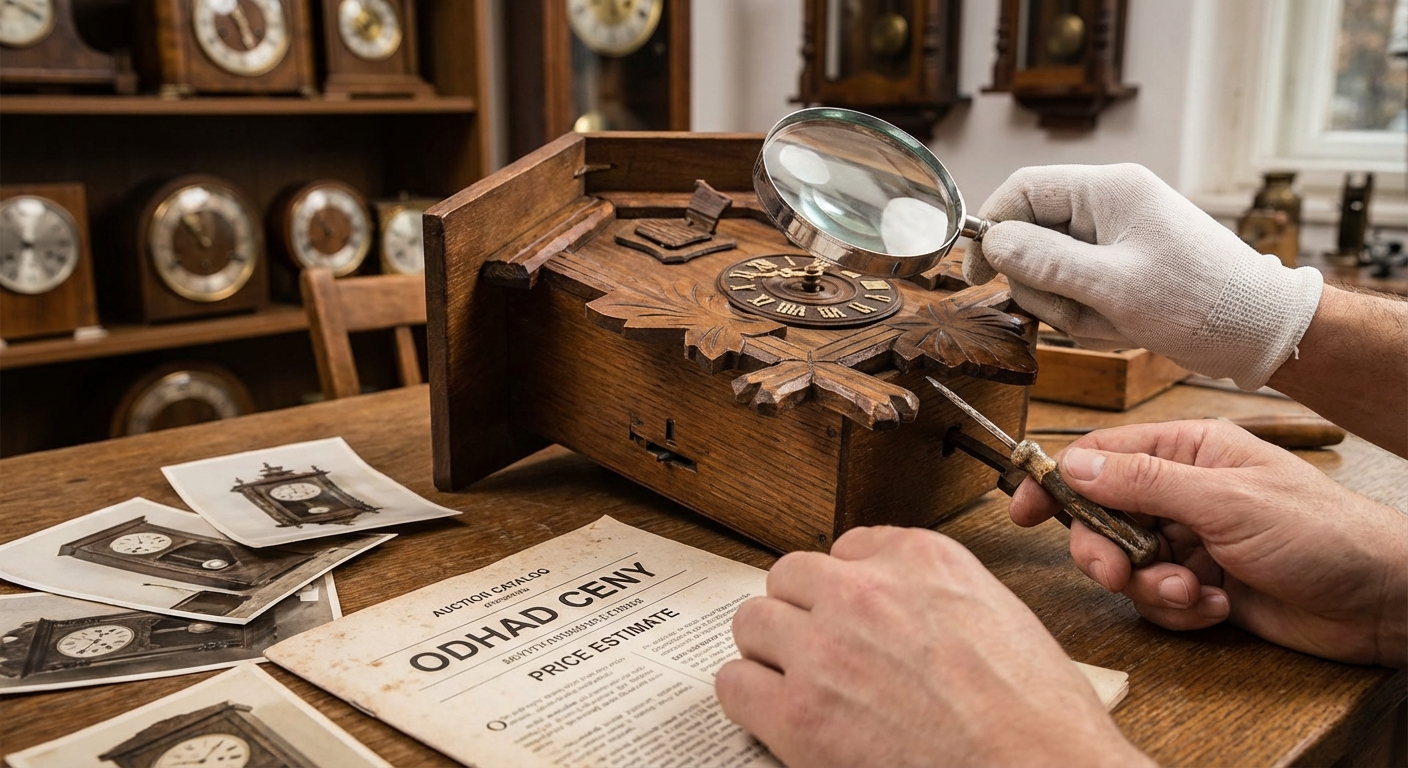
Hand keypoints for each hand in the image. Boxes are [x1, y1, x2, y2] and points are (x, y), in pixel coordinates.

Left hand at [716, 526, 1151, 767]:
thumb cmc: (1042, 721)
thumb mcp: (1003, 619)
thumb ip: (938, 599)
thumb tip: (907, 615)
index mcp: (922, 560)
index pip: (849, 547)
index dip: (848, 588)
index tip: (852, 613)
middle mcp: (865, 591)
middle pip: (790, 577)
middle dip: (802, 611)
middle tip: (819, 649)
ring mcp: (825, 649)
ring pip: (753, 621)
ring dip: (770, 650)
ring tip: (797, 683)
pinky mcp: (798, 713)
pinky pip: (735, 685)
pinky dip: (751, 700)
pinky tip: (778, 718)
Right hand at [963, 164, 1322, 389]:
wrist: (1260, 331)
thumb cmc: (1200, 303)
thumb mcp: (1113, 287)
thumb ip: (1046, 262)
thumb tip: (992, 242)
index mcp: (1109, 190)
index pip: (1021, 190)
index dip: (991, 229)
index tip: (977, 275)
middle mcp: (1109, 204)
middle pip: (1032, 235)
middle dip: (1042, 284)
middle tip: (1073, 312)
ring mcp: (1116, 235)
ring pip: (1050, 269)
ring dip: (1067, 306)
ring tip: (1107, 323)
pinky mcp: (1122, 264)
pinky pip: (1076, 287)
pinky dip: (1086, 314)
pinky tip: (1118, 326)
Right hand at [1010, 420, 1407, 667]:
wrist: (1382, 601)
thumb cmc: (1323, 534)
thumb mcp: (1227, 501)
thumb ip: (1144, 483)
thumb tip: (1074, 466)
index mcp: (1188, 453)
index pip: (1100, 458)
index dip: (1057, 483)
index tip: (1021, 510)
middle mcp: (1183, 493)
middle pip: (1102, 518)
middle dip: (1105, 553)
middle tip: (1120, 575)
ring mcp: (1191, 541)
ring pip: (1127, 567)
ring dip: (1153, 590)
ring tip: (1197, 595)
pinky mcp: (1203, 587)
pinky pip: (1158, 602)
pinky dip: (1181, 612)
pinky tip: (1221, 609)